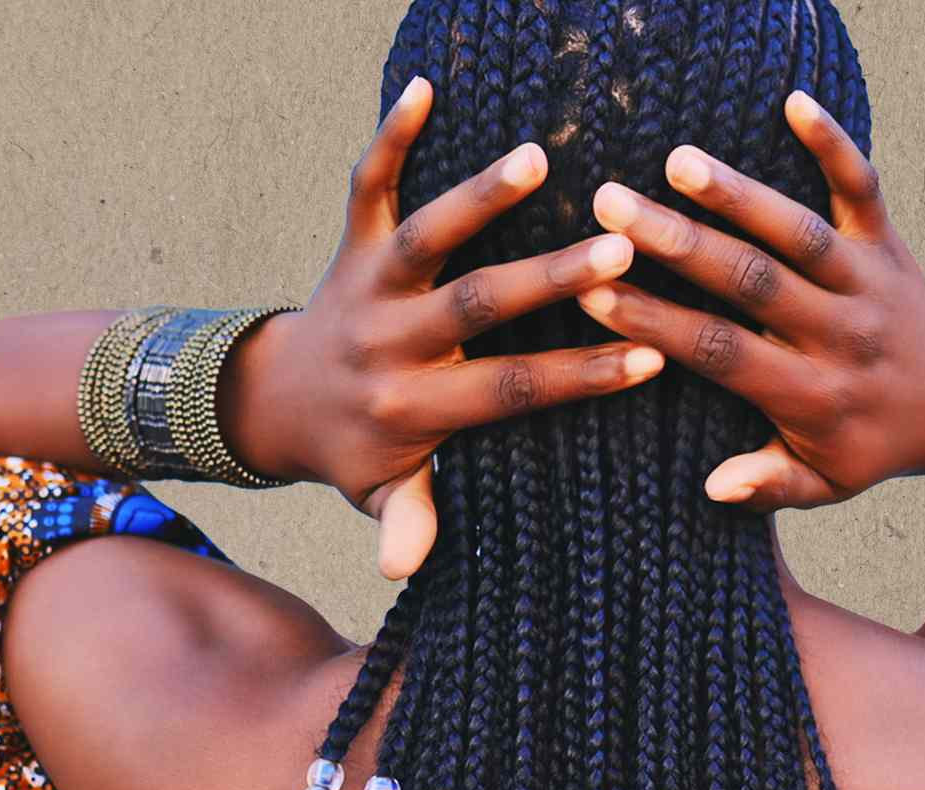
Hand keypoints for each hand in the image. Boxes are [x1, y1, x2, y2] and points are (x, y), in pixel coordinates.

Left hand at [230, 77, 662, 577]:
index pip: (508, 390)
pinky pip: (366, 185)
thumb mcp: (381, 496)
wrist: (275, 400)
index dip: (578, 377)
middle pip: (474, 306)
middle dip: (546, 281)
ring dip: (475, 197)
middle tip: (617, 253)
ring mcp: (368, 286)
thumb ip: (409, 519)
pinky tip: (422, 86)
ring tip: (536, 158)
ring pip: (421, 237)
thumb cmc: (352, 453)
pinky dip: (389, 136)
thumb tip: (401, 568)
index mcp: (414, 406)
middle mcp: (390, 341)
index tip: (650, 360)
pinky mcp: (351, 245)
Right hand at [576, 90, 924, 510]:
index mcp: (813, 395)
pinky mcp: (887, 241)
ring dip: (740, 193)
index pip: (725, 355)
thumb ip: (770, 484)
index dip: (659, 325)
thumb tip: (715, 488)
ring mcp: (867, 281)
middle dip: (680, 244)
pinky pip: (863, 187)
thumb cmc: (869, 442)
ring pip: (800, 232)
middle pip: (754, 282)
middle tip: (611, 206)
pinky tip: (794, 102)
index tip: (596, 295)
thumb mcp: (824, 483)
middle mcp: (841, 333)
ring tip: (677, 160)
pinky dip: (834, 144)